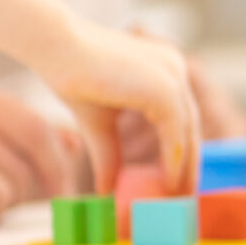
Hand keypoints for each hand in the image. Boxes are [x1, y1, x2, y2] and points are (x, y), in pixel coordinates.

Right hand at [34, 22, 201, 195]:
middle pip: (191, 126)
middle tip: (184, 197)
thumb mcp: (99, 124)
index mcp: (165, 71)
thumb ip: (110, 154)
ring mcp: (174, 75)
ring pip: (188, 130)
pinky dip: (173, 159)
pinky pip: (176, 131)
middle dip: (189, 164)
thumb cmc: (71, 76)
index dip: (182, 152)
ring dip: (184, 166)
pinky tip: (167, 181)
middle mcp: (175, 70)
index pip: (181, 118)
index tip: (177, 182)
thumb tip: (107, 192)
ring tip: (176, 195)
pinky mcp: (165, 87)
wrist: (55, 47)